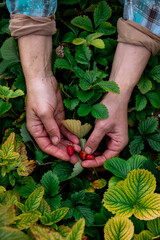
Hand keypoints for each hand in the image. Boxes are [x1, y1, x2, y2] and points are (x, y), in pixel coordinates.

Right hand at [26, 75, 79, 161]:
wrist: (44, 79)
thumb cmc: (39, 95)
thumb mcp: (44, 112)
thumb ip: (50, 128)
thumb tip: (56, 141)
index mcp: (36, 129)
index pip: (46, 145)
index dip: (56, 153)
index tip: (67, 158)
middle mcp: (43, 128)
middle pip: (54, 143)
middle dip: (65, 150)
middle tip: (77, 157)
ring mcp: (52, 122)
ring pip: (61, 137)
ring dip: (69, 144)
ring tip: (79, 149)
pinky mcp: (59, 117)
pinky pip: (65, 129)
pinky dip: (71, 134)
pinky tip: (77, 139)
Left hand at [82, 42, 150, 167]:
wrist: (116, 94)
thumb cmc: (111, 109)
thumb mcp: (102, 126)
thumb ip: (94, 140)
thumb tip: (87, 152)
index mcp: (120, 143)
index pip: (107, 159)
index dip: (95, 162)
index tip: (83, 163)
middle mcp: (117, 142)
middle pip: (104, 156)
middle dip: (92, 159)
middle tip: (80, 160)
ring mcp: (112, 137)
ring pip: (101, 150)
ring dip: (91, 152)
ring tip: (80, 154)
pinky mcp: (107, 132)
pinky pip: (99, 142)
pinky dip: (92, 144)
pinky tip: (83, 145)